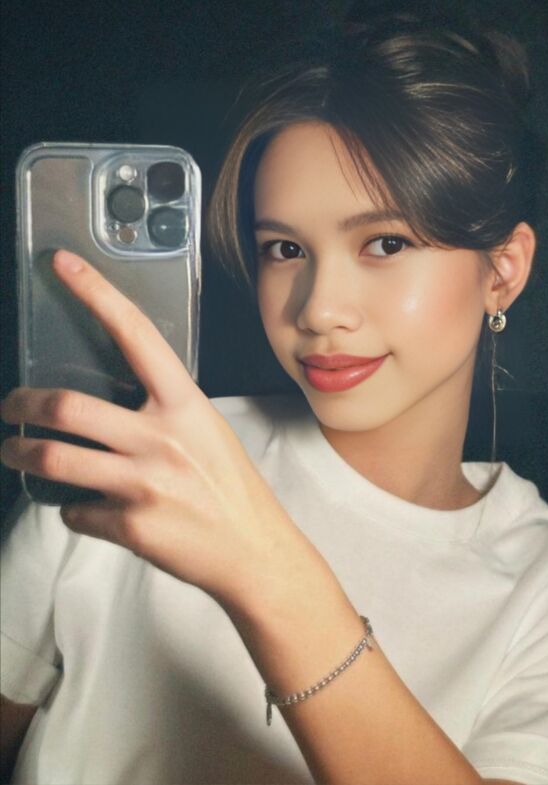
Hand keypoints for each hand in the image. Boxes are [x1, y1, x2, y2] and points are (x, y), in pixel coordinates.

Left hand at [0, 250, 319, 612]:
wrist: (254, 550)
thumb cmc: (232, 489)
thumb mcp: (208, 432)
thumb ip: (163, 413)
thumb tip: (111, 404)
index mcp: (185, 405)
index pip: (136, 335)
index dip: (96, 293)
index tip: (64, 265)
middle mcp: (162, 438)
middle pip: (68, 406)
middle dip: (23, 404)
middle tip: (12, 406)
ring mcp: (144, 483)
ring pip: (54, 458)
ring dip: (21, 454)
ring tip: (14, 451)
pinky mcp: (131, 525)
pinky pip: (75, 511)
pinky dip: (72, 508)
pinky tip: (88, 508)